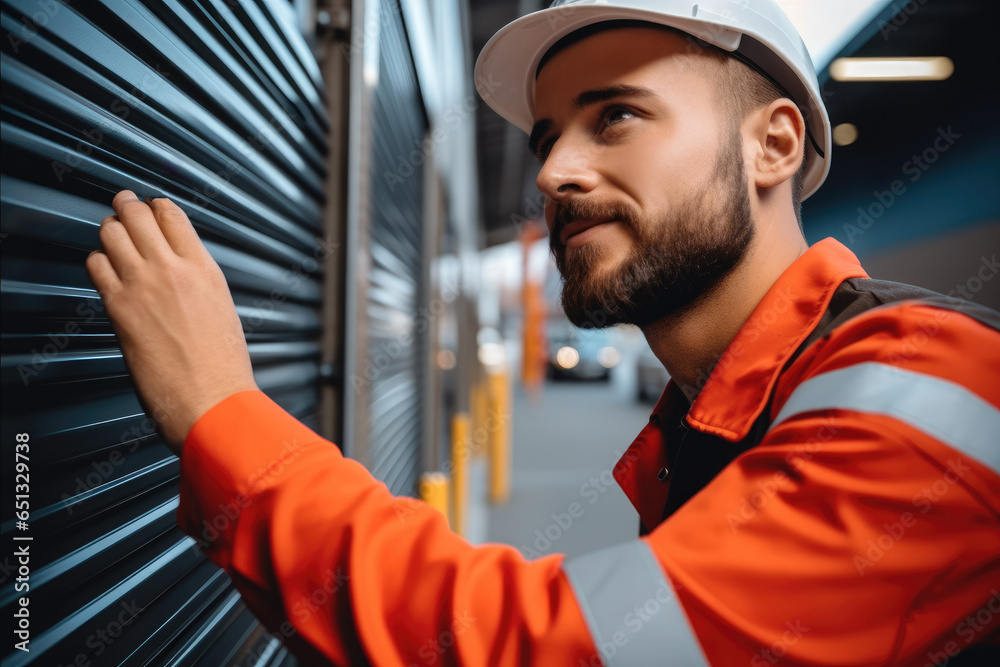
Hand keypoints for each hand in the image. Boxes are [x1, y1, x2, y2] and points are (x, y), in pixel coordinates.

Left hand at [86, 191, 257, 454]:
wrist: (212, 399)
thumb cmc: (222, 366)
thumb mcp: (222, 309)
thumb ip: (198, 283)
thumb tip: (179, 273)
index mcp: (204, 269)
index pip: (173, 215)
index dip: (157, 206)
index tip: (150, 206)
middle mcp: (173, 269)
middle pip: (138, 215)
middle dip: (126, 205)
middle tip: (122, 203)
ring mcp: (143, 285)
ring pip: (113, 233)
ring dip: (109, 229)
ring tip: (109, 230)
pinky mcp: (119, 307)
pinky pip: (96, 265)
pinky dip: (97, 260)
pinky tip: (102, 266)